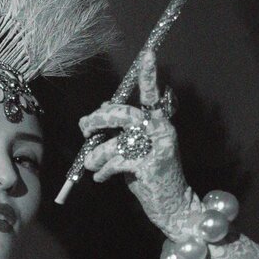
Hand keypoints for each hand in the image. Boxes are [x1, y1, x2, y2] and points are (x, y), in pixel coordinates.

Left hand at [78, 49, 198, 238]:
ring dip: (96, 154)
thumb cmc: (151, 176)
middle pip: (124, 113)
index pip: (153, 93)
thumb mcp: (137, 149)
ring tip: (91, 164)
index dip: (149, 74)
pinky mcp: (150, 166)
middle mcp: (161, 130)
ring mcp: (157, 147)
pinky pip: (117, 161)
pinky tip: (101, 177)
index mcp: (159, 122)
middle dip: (98, 119)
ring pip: (116, 141)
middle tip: (85, 127)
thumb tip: (100, 111)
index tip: (148, 52)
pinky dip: (104, 170)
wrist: (173, 206)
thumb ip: (123, 130)